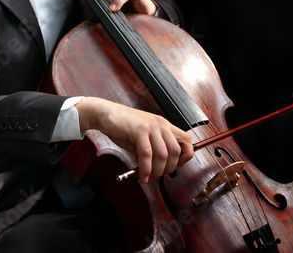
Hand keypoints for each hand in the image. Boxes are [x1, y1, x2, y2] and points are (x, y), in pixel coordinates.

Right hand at [75, 97, 193, 183]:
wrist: (105, 114)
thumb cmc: (123, 127)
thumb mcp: (143, 138)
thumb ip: (153, 150)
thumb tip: (159, 169)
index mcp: (165, 125)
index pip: (187, 140)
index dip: (185, 156)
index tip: (175, 166)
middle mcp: (161, 124)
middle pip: (175, 151)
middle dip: (168, 169)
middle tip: (157, 176)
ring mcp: (151, 126)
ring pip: (162, 155)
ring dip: (156, 172)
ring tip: (148, 178)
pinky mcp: (139, 130)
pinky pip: (147, 154)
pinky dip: (145, 169)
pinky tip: (142, 175)